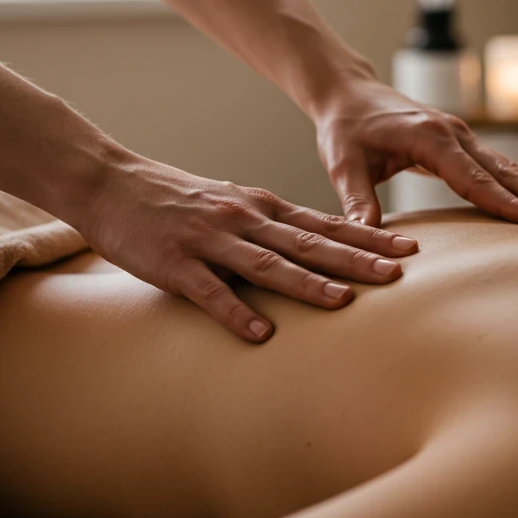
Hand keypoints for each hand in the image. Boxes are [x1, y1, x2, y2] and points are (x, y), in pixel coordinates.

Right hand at [73, 151, 418, 343]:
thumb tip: (320, 249)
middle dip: (357, 260)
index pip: (326, 224)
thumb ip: (272, 226)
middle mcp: (244, 219)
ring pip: (268, 263)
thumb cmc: (175, 200)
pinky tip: (262, 334)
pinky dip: (236, 312)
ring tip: (345, 303)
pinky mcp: (173, 264)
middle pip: (310, 242)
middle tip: (399, 275)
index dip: (368, 238)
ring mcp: (209, 240)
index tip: (409, 250)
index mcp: (260, 207)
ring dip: (309, 284)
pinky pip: (210, 292)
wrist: (108, 183)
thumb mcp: (232, 205)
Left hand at [313, 76, 517, 225]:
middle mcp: (454, 133)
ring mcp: (462, 136)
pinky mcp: (463, 142)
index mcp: (429, 138)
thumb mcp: (342, 163)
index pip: (473, 178)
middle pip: (505, 171)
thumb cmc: (344, 129)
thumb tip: (365, 236)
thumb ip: (356, 199)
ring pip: (511, 167)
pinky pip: (501, 166)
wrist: (348, 93)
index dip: (505, 203)